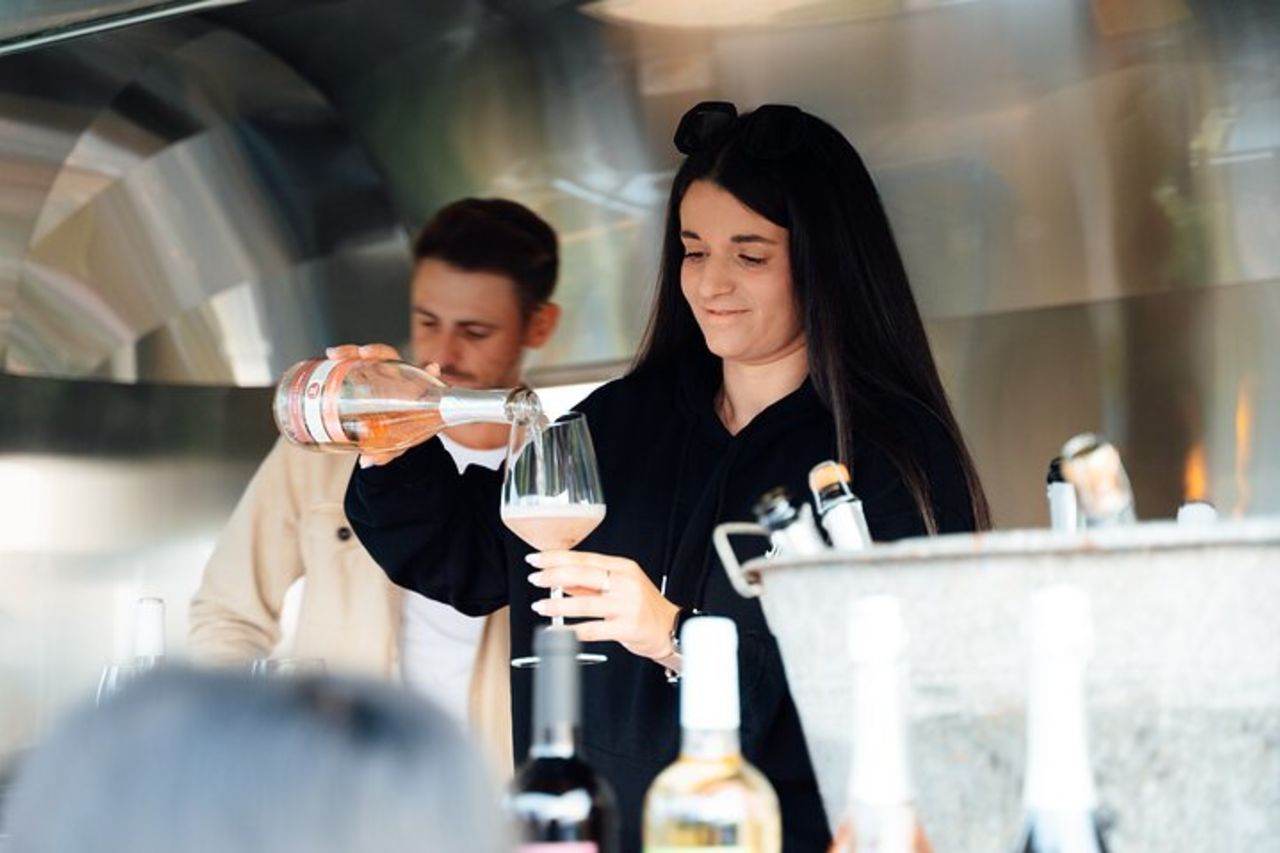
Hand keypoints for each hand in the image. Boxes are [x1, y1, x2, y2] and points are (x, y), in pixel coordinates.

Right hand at [326, 344, 441, 467]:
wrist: (393, 427)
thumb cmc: (400, 431)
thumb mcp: (394, 444)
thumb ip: (384, 454)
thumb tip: (366, 461)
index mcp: (412, 391)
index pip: (424, 376)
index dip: (429, 372)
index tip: (432, 368)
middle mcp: (397, 377)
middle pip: (390, 357)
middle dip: (376, 352)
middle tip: (362, 353)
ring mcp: (379, 372)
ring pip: (367, 356)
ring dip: (351, 352)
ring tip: (334, 355)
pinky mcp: (364, 372)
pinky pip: (352, 362)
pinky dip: (341, 358)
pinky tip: (329, 357)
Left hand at [525, 551, 679, 661]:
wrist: (671, 629)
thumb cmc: (643, 607)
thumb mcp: (619, 586)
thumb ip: (589, 583)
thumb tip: (559, 579)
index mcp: (622, 568)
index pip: (585, 558)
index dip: (557, 558)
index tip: (536, 559)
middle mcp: (626, 583)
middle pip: (584, 575)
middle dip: (554, 575)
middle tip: (535, 578)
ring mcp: (627, 605)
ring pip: (586, 603)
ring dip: (558, 604)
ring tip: (540, 605)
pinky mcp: (628, 627)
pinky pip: (595, 629)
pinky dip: (573, 630)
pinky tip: (559, 630)